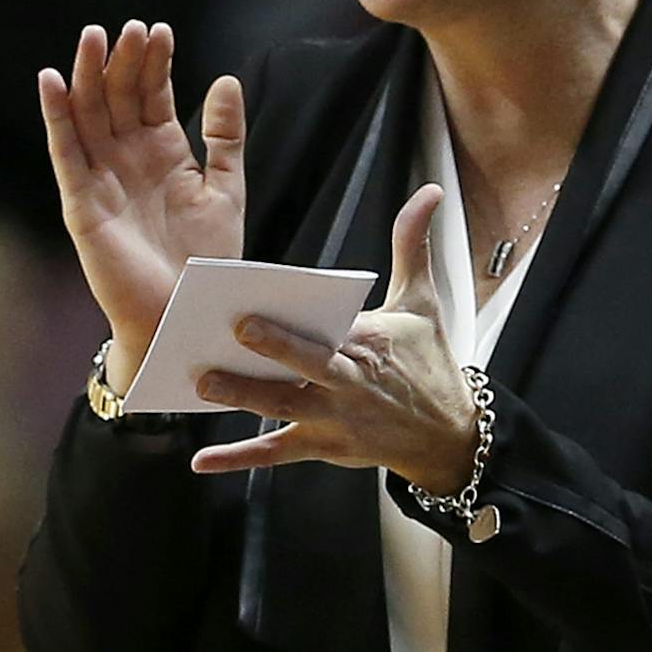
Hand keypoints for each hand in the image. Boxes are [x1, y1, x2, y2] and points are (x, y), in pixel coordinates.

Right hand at [39, 21, 244, 388]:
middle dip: (123, 61)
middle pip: (118, 96)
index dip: (155, 63)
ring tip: (93, 36)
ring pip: (88, 115)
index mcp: (162, 152)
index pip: (152, 95)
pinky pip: (65, 153)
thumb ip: (225, 136)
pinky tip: (50, 81)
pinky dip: (56, 116)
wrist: (187, 311)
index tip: (161, 30)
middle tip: (132, 27)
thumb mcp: (226, 187)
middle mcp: (127, 158)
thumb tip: (227, 79)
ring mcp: (101, 177)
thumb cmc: (207, 258)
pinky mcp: (81, 202)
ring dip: (87, 76)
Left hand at [189, 185, 475, 490]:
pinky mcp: (323, 448)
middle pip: (310, 366)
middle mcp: (351, 383)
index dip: (300, 317)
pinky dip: (239, 457)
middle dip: (276, 350)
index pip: (332, 326)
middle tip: (236, 329)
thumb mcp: (424, 301)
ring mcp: (336, 419)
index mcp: (370, 343)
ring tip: (204, 383)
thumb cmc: (429, 362)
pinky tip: (202, 460)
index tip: (265, 300)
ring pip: (285, 408)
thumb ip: (412, 244)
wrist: (448, 433)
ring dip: (245, 397)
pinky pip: (276, 453)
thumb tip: (428, 192)